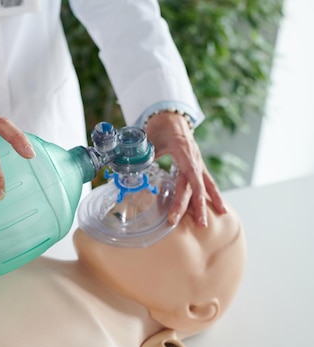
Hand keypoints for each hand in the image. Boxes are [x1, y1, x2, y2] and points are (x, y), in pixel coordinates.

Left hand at [144, 112, 226, 226]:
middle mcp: (194, 159)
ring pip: (206, 184)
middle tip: (200, 224)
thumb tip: (131, 173)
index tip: (179, 212)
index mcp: (183, 153)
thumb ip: (144, 158)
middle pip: (196, 186)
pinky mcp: (198, 165)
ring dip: (211, 201)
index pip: (188, 178)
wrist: (171, 117)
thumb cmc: (160, 128)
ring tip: (218, 217)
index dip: (185, 197)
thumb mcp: (149, 141)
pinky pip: (207, 181)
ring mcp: (198, 162)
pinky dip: (212, 193)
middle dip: (197, 206)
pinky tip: (219, 206)